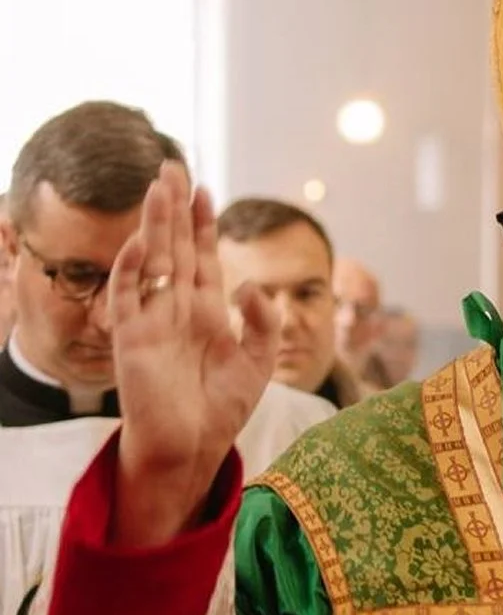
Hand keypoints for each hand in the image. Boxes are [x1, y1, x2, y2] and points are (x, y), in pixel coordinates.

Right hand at [110, 165, 277, 544]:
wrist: (192, 449)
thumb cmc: (221, 411)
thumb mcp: (258, 363)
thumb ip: (262, 322)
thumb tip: (248, 285)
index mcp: (207, 313)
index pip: (204, 257)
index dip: (203, 223)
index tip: (204, 187)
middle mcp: (177, 309)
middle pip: (176, 247)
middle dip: (175, 208)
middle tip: (173, 165)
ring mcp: (153, 320)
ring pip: (152, 260)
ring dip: (154, 224)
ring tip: (159, 185)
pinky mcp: (131, 338)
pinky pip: (127, 295)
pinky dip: (132, 267)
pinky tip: (142, 239)